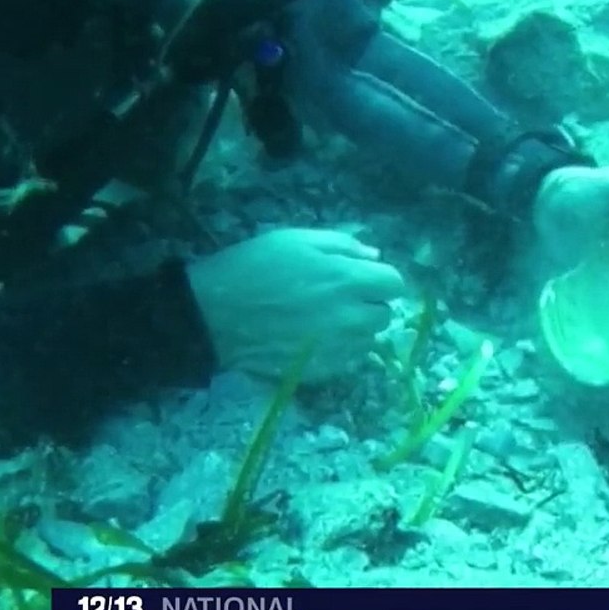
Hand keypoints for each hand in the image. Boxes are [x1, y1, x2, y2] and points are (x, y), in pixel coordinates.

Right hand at [186, 228, 405, 382]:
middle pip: (385, 314)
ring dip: (357, 329)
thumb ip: (342, 244)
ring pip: (370, 339)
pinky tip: (315, 339)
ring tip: (326, 320)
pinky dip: (341, 349)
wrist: (214, 316)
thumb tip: (374, 255)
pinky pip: (350, 359)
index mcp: (347, 279)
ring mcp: (339, 347)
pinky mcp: (325, 370)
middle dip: (369, 304)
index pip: (394, 283)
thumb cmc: (253, 268)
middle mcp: (351, 316)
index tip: (361, 278)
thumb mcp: (296, 239)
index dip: (379, 279)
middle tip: (340, 299)